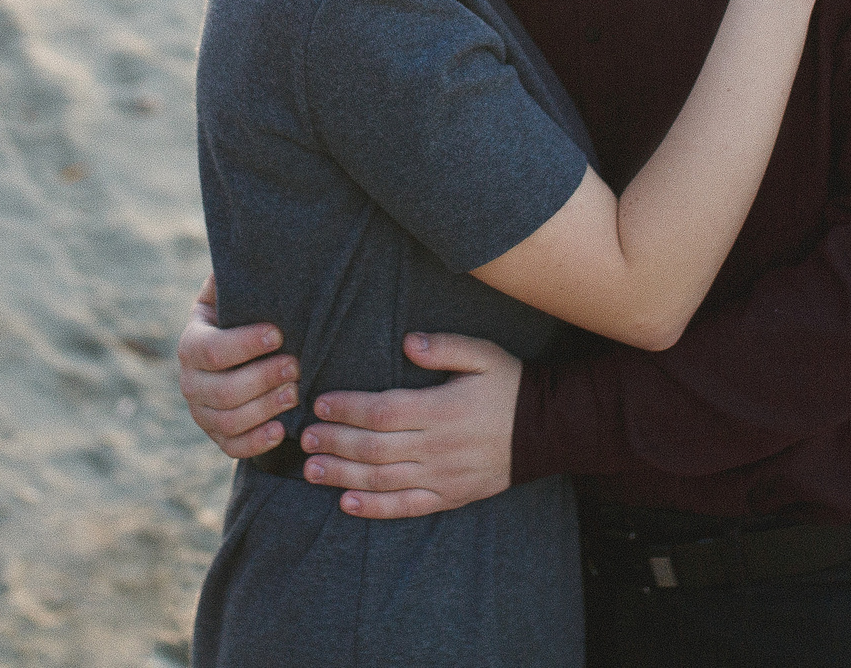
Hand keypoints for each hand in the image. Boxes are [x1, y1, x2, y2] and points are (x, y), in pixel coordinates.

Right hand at [175, 273, 295, 459]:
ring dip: (264, 408)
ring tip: (297, 393)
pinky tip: (281, 430)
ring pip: (228, 421)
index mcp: (191, 343)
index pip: (212, 350)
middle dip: (262, 378)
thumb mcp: (237, 292)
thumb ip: (240, 276)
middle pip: (221, 390)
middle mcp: (189, 381)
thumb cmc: (248, 315)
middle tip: (296, 366)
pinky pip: (232, 447)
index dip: (245, 345)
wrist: (244, 352)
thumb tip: (257, 246)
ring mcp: (202, 413)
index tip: (280, 333)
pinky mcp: (218, 435)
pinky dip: (256, 443)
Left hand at [299, 333, 519, 518]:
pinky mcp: (450, 496)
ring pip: (383, 480)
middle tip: (303, 439)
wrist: (546, 429)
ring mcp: (443, 475)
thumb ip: (445, 347)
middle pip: (374, 448)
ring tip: (311, 470)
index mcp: (442, 409)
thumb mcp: (483, 355)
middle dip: (334, 442)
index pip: (383, 411)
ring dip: (343, 476)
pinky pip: (407, 507)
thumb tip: (407, 342)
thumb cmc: (508, 386)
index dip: (347, 408)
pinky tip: (347, 504)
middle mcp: (438, 446)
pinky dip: (375, 508)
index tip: (319, 403)